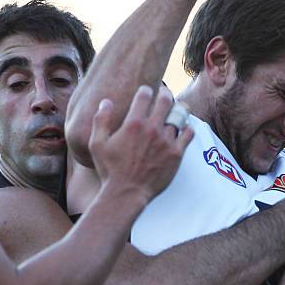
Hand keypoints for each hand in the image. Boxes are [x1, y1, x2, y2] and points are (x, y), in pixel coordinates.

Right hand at [89, 85, 193, 204]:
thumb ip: (101, 120)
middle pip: (166, 100)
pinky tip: (184, 128)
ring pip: (179, 115)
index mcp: (134, 123)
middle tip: (164, 95)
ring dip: (178, 110)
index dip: (146, 90)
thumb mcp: (96, 144)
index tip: (146, 90)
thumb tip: (106, 102)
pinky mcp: (177, 153)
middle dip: (165, 94)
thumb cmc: (110, 170)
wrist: (126, 194)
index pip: (145, 95)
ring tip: (177, 108)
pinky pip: (188, 133)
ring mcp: (167, 141)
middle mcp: (152, 129)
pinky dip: (187, 128)